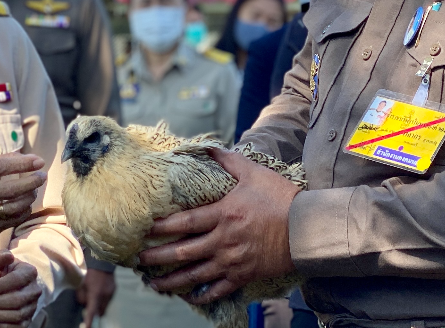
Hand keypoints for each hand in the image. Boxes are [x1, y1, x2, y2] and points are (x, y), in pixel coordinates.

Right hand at [0, 154, 46, 249]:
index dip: (22, 164)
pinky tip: (26, 202)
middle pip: (10, 191)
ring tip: (34, 189)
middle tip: (42, 176)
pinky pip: (13, 221)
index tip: (39, 161)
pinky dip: (24, 210)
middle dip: (32, 182)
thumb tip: (29, 158)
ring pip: (14, 208)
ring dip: (30, 197)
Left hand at [0, 249, 41, 327]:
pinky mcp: (27, 319)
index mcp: (29, 272)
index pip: (15, 281)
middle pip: (16, 300)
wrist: (2, 285)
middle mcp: (34, 290)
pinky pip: (17, 327)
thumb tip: (7, 256)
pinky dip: (2, 326)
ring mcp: (32, 306)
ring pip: (16, 315)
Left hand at [76, 268, 114, 326]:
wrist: (103, 262)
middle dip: (95, 312)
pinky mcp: (114, 290)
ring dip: (100, 305)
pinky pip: (108, 300)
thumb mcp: (82, 285)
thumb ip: (81, 297)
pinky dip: (104, 299)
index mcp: (95, 294)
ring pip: (105, 306)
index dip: (89, 321)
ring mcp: (111, 293)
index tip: (88, 327)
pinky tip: (100, 291)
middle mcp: (105, 296)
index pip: (92, 311)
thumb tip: (84, 305)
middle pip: (100, 312)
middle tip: (90, 307)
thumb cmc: (90, 273)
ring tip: (95, 297)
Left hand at [138, 148, 299, 304]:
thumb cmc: (280, 198)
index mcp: (223, 214)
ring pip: (195, 275)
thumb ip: (228, 160)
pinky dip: (202, 295)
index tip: (144, 230)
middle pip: (183, 251)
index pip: (184, 222)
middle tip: (139, 260)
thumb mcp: (254, 173)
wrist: (306, 228)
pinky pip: (218, 289)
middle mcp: (223, 240)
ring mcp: (232, 261)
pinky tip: (189, 298)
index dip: (162, 227)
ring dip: (172, 281)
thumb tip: (208, 147)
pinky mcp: (243, 275)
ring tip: (153, 284)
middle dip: (158, 257)